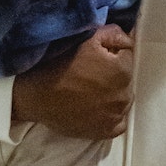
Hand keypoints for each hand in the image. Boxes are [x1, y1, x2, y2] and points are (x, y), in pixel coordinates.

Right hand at [11, 25, 133, 138]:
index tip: (95, 54)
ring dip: (111, 94)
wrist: (36, 95)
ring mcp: (115, 116)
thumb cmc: (59, 63)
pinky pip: (118, 122)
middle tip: (90, 71)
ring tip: (90, 89)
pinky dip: (110, 115)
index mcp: (123, 70)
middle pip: (125, 79)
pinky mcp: (106, 132)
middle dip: (113, 73)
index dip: (111, 52)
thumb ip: (114, 34)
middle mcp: (124, 95)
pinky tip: (95, 107)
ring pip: (122, 100)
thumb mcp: (87, 37)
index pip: (126, 56)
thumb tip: (128, 38)